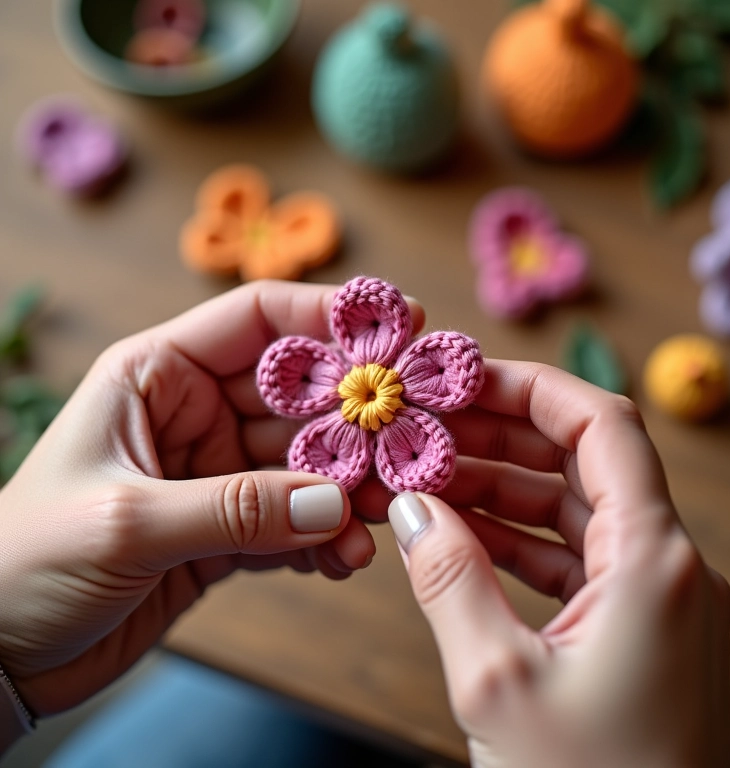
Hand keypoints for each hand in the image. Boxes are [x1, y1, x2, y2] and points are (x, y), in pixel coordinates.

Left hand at [0, 281, 422, 716]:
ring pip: (308, 465)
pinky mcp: (230, 528)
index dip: (328, 316)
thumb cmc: (25, 564)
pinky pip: (295, 522)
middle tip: (418, 434)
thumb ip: (234, 510)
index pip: (258, 321)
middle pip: (300, 397)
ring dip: (352, 487)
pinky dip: (325, 539)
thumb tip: (332, 504)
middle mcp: (197, 414)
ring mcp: (219, 472)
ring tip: (388, 512)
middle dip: (359, 416)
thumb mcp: (126, 522)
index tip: (397, 326)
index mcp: (160, 375)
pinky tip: (346, 559)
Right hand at [385, 361, 729, 767]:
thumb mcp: (497, 680)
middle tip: (428, 426)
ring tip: (426, 477)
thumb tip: (410, 506)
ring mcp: (651, 599)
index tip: (464, 377)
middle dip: (500, 436)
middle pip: (580, 461)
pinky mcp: (630, 631)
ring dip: (499, 489)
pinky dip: (513, 540)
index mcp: (654, 561)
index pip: (601, 425)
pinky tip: (456, 534)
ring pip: (569, 509)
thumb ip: (449, 577)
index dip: (530, 388)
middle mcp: (665, 567)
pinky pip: (568, 558)